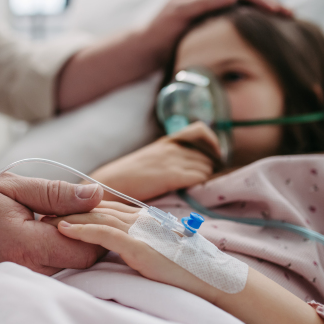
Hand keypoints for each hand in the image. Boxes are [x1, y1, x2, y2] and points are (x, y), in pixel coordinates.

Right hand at [0, 173, 106, 276]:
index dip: (96, 224)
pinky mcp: (20, 282)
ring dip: (72, 240)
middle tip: (74, 205)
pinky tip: (43, 229)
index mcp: (26, 245)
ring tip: (54, 215)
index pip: (87, 248)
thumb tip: (97, 193)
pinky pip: (53, 268)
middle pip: (83, 260)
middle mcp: (28, 271)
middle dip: (89, 232)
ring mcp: (24, 281)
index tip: (88, 203)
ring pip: (69, 265)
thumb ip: (55, 192)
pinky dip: (58, 248)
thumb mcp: (9, 186)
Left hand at [41, 201, 217, 300]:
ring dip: (68, 216)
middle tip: (42, 211)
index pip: (104, 207)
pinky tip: (63, 229)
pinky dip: (82, 230)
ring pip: (96, 217)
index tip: (57, 210)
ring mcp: (140, 230)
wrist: (211, 277)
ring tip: (45, 218)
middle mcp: (139, 218)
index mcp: (143, 217)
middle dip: (68, 208)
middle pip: (95, 209)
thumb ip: (137, 241)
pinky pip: (104, 234)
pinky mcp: (139, 247)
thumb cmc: (185, 266)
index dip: (79, 207)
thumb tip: (115, 244)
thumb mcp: (158, 247)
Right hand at [90, 122, 220, 201]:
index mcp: (166, 142)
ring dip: (205, 179)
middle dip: (210, 168)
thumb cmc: (127, 177)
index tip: (212, 159)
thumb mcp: (149, 160)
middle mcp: (172, 148)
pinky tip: (191, 193)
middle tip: (201, 183)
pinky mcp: (171, 175)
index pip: (201, 130)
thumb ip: (168, 160)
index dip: (211, 144)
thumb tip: (187, 169)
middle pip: (208, 155)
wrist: (111, 183)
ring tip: (195, 191)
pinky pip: (200, 177)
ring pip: (207, 167)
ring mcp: (172, 161)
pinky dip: (201, 186)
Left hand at [143, 0, 290, 66]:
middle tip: (290, 15)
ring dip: (264, 13)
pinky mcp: (210, 20)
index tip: (277, 10)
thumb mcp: (179, 13)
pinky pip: (237, 18)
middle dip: (269, 4)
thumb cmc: (158, 29)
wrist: (145, 46)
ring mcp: (211, 6)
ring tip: (285, 23)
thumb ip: (204, 2)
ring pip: (244, 6)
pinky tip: (264, 32)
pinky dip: (252, 23)